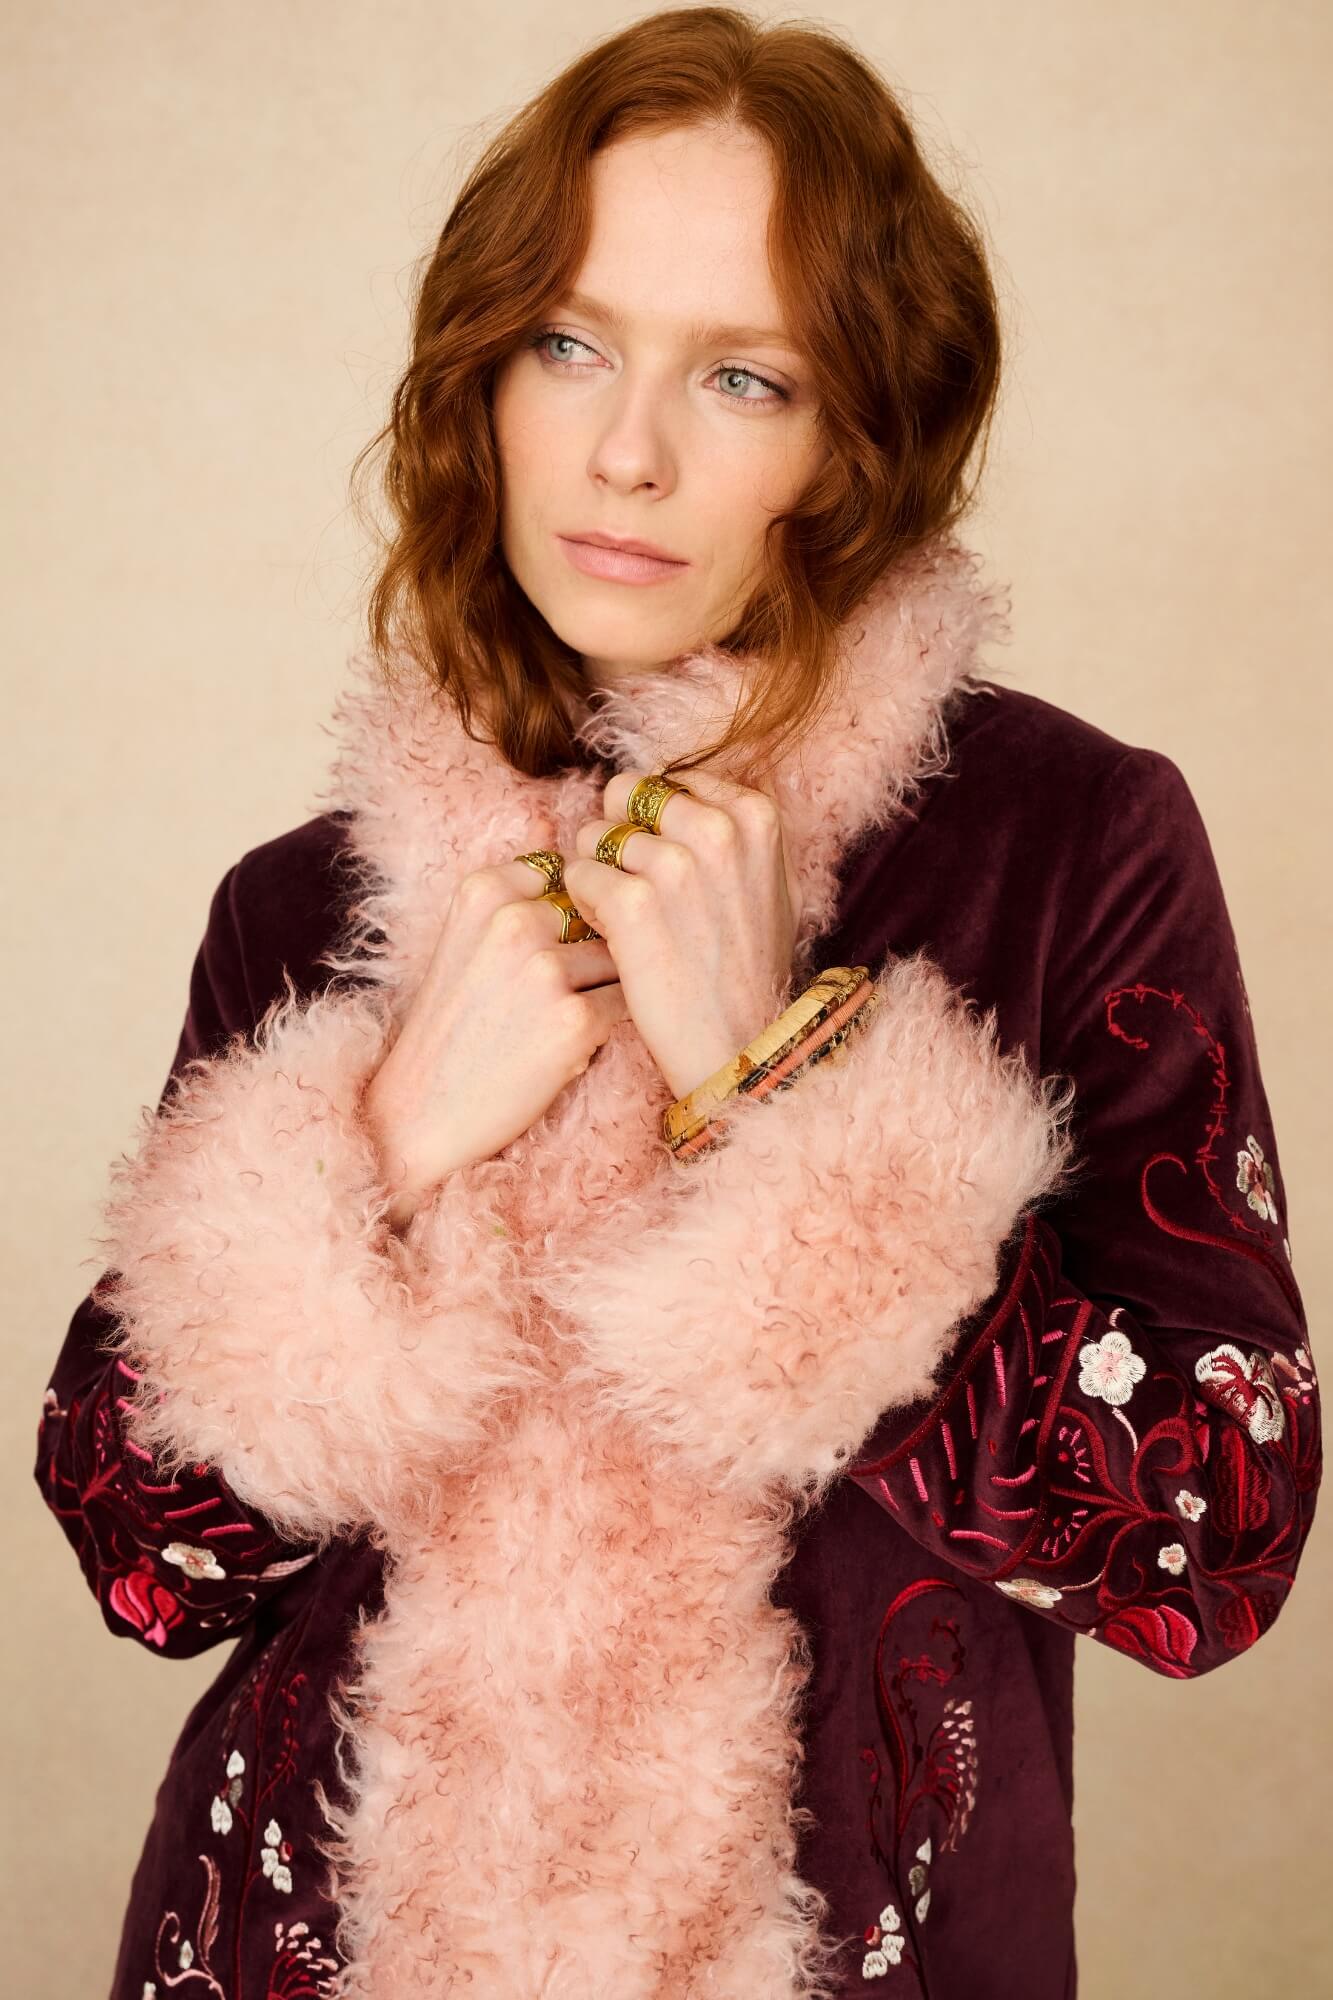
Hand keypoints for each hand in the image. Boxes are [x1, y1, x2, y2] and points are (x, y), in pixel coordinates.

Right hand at [361, 859, 628, 1227]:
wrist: (422, 1111)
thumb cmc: (452, 1022)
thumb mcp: (465, 932)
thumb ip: (513, 878)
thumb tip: (548, 817)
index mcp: (484, 889)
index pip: (568, 872)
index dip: (566, 914)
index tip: (536, 948)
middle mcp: (515, 920)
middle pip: (601, 913)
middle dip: (591, 951)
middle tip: (543, 995)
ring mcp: (547, 970)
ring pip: (621, 958)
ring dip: (604, 987)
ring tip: (551, 1020)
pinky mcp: (576, 1020)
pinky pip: (624, 1004)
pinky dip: (604, 1026)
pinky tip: (562, 1045)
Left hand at [561, 768, 800, 1099]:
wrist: (739, 1046)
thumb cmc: (753, 973)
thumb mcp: (772, 888)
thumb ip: (736, 835)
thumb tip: (687, 795)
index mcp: (754, 815)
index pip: (671, 781)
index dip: (654, 822)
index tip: (663, 861)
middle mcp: (716, 829)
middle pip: (626, 795)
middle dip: (618, 834)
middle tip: (632, 884)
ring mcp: (673, 864)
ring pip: (594, 834)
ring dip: (597, 872)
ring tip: (623, 918)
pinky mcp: (631, 903)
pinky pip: (577, 875)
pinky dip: (582, 905)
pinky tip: (609, 936)